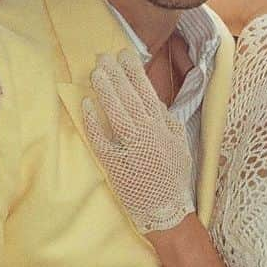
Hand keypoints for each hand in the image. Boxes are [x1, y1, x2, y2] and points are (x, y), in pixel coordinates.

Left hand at [82, 49, 193, 233]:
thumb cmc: (172, 179)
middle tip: (104, 56)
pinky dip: (95, 122)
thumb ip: (170, 125)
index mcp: (164, 128)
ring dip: (107, 92)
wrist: (167, 211)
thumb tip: (160, 105)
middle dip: (118, 75)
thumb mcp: (180, 147)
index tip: (126, 55)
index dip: (136, 73)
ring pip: (118, 114)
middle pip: (131, 99)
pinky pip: (103, 140)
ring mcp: (133, 149)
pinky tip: (87, 105)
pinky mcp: (117, 165)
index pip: (148, 94)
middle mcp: (150, 135)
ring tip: (97, 73)